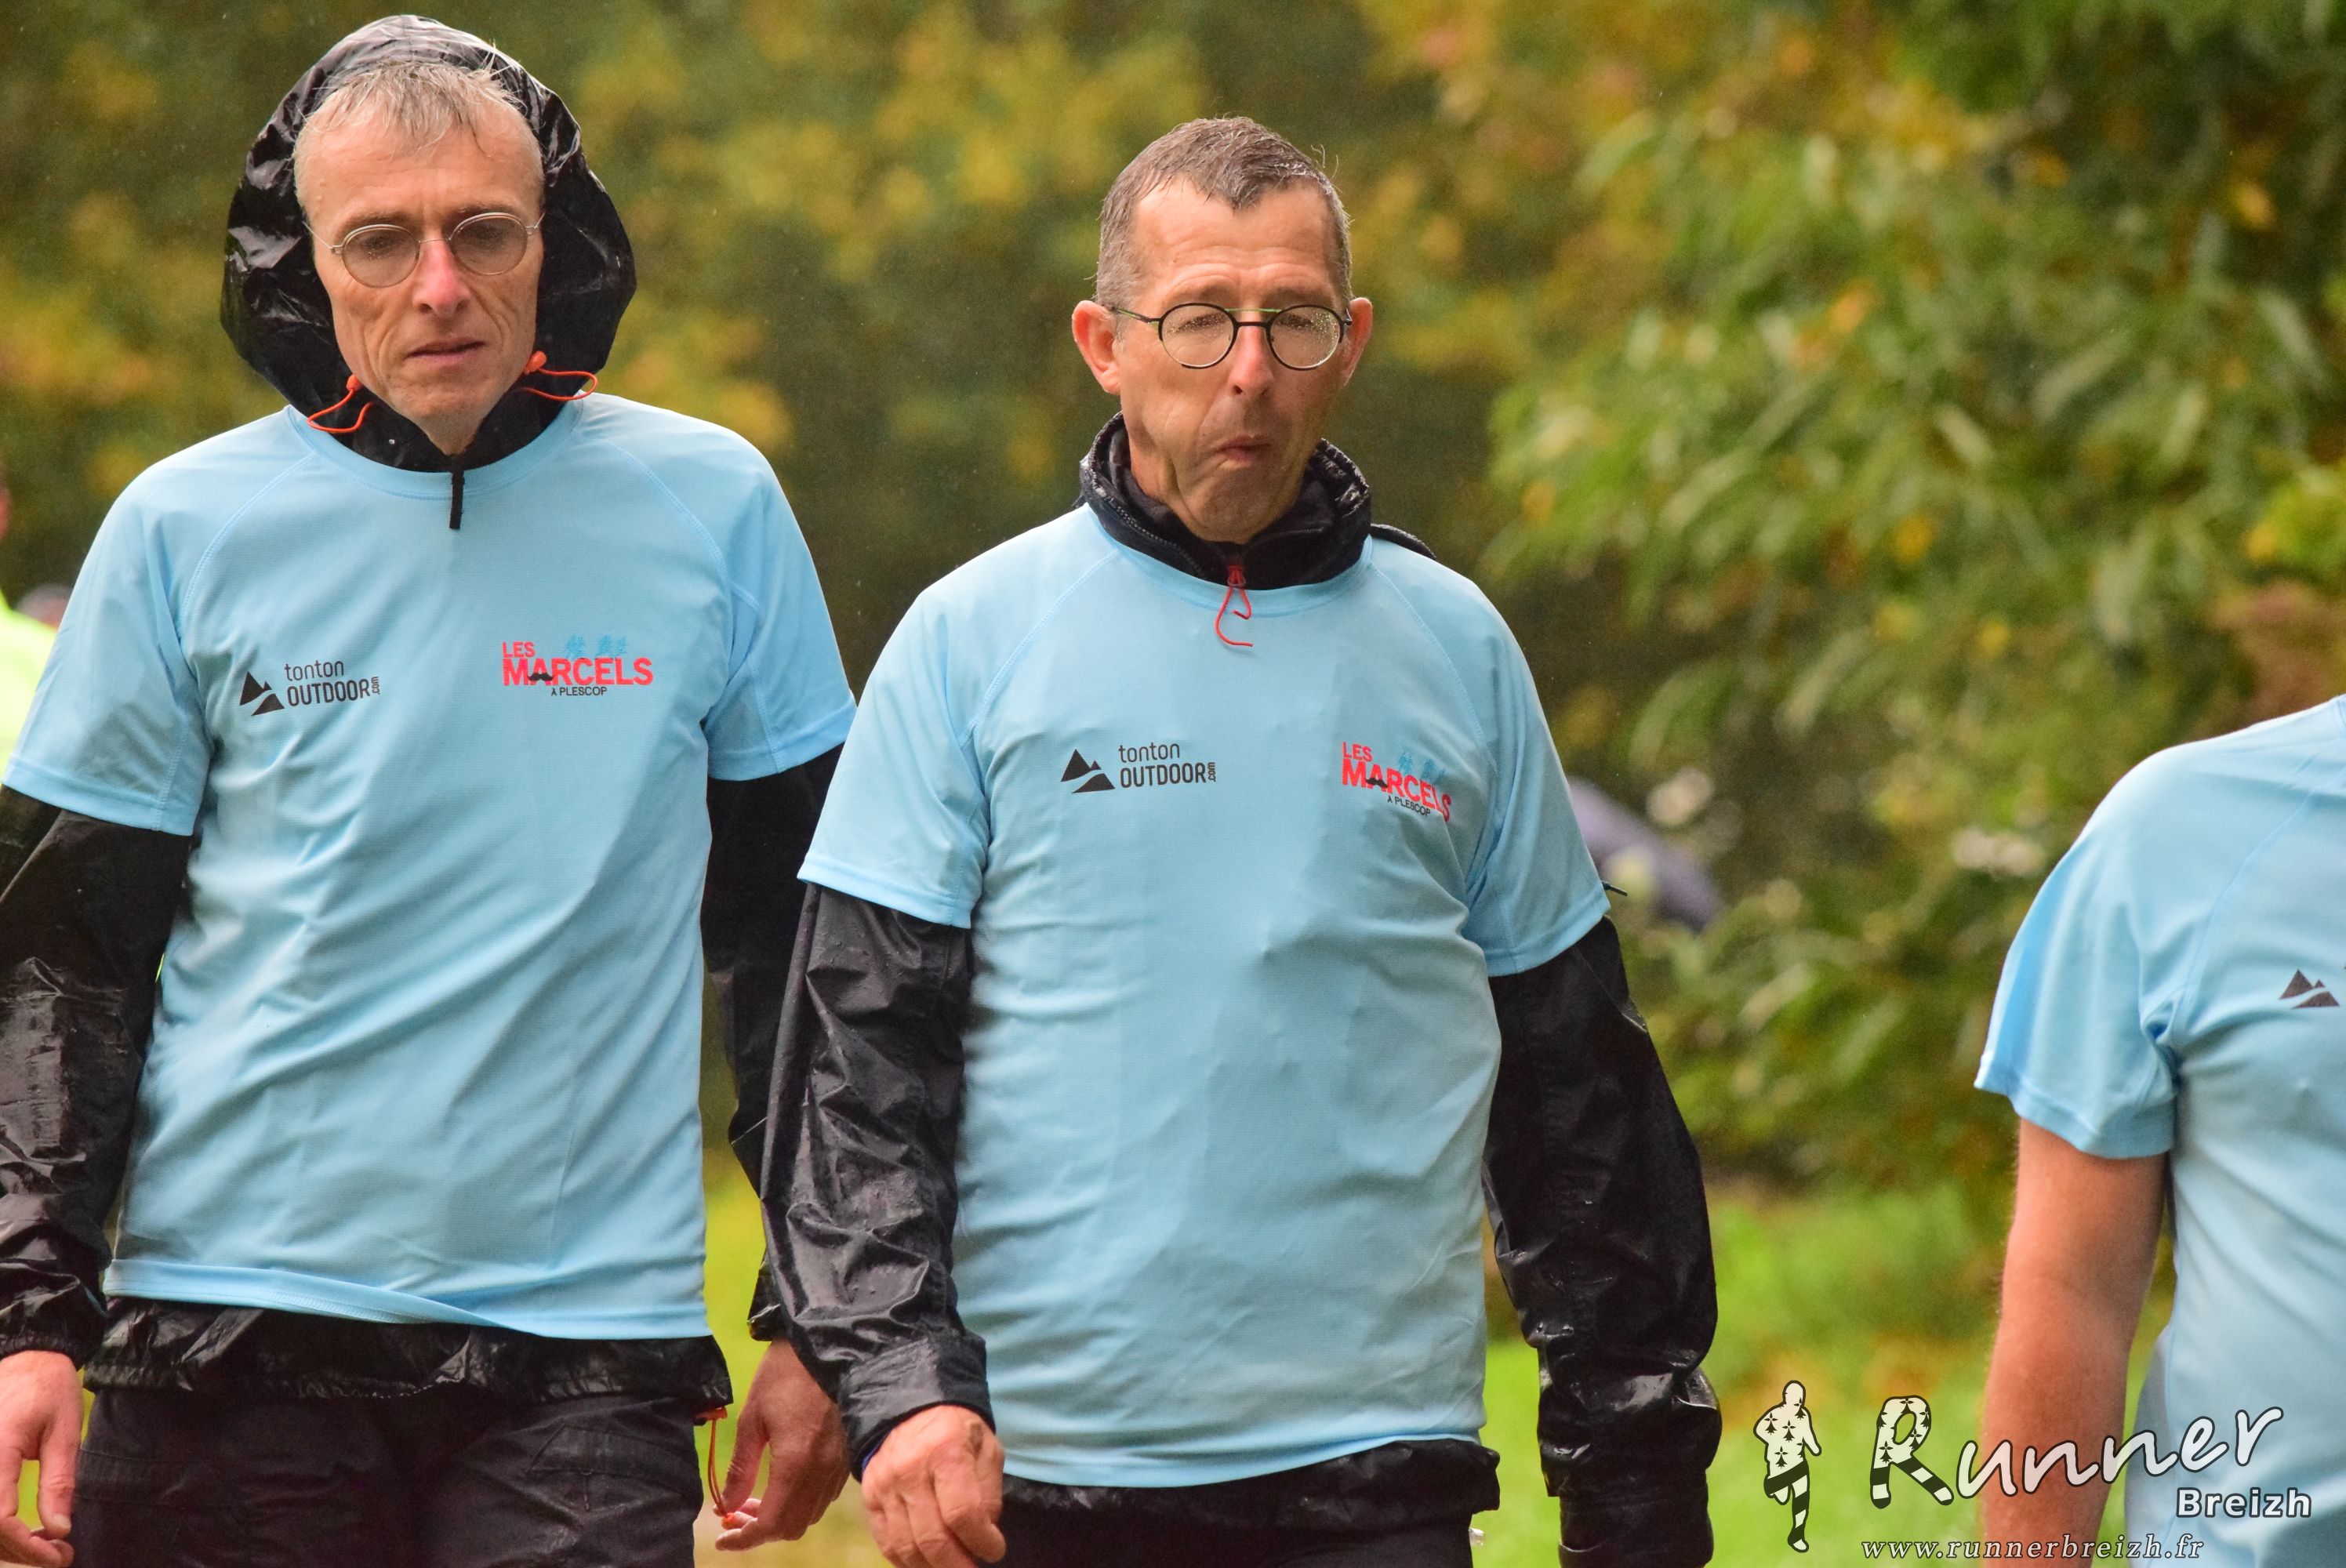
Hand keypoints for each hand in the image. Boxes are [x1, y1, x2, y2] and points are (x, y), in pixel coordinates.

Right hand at [0, 1351, 79, 1566]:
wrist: (27, 1356)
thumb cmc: (47, 1387)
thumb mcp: (64, 1432)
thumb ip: (59, 1482)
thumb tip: (58, 1530)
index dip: (24, 1546)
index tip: (57, 1555)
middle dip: (20, 1551)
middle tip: (58, 1555)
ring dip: (8, 1543)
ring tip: (46, 1545)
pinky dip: (0, 1526)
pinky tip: (25, 1529)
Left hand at [712, 1340, 849, 1549]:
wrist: (828, 1342)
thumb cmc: (785, 1374)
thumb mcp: (753, 1417)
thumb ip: (742, 1467)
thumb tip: (726, 1505)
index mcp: (795, 1464)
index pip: (771, 1524)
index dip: (745, 1539)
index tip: (723, 1538)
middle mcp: (822, 1472)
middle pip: (793, 1526)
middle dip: (760, 1529)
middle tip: (736, 1515)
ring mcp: (839, 1465)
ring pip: (810, 1514)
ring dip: (781, 1516)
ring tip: (756, 1499)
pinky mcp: (847, 1456)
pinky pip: (825, 1496)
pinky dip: (801, 1501)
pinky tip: (785, 1482)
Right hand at [861, 1404, 1003, 1567]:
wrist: (910, 1408)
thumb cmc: (957, 1431)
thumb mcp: (987, 1448)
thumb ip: (989, 1492)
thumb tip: (985, 1534)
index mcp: (945, 1452)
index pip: (962, 1513)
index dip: (982, 1541)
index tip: (995, 1550)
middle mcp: (910, 1470)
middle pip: (932, 1538)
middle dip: (958, 1565)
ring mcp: (885, 1486)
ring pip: (907, 1547)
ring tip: (952, 1567)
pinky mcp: (870, 1497)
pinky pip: (887, 1543)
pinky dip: (908, 1562)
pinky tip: (927, 1563)